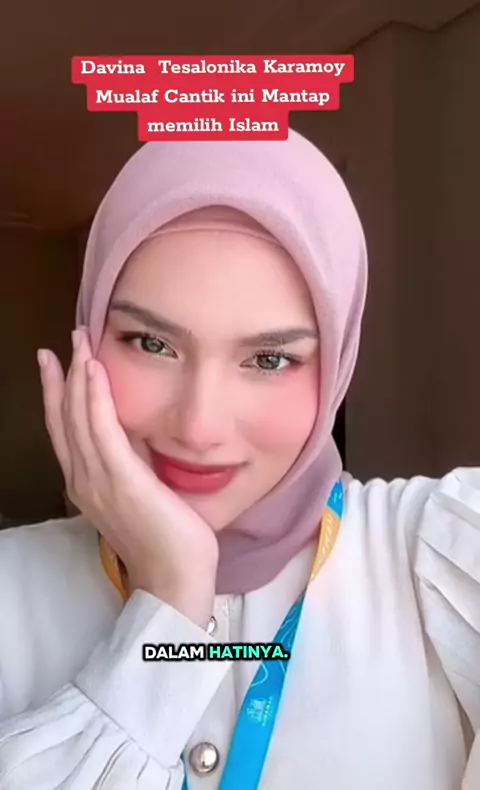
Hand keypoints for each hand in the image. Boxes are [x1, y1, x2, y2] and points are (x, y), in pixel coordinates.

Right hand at [37, 328, 218, 627]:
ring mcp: (98, 480)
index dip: (58, 396)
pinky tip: (93, 370)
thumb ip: (128, 470)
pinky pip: (102, 428)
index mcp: (87, 486)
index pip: (65, 432)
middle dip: (62, 377)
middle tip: (62, 343)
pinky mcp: (121, 478)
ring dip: (77, 376)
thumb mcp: (137, 499)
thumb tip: (135, 441)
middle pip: (64, 419)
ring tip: (77, 343)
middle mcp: (83, 480)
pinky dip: (95, 396)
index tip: (57, 365)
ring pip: (79, 417)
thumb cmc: (164, 541)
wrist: (174, 578)